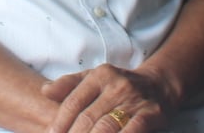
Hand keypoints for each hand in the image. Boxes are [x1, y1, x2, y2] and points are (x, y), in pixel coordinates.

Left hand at [43, 63, 177, 132]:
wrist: (158, 87)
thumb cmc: (118, 86)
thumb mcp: (94, 78)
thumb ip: (69, 84)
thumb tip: (45, 91)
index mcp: (99, 75)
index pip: (73, 102)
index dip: (60, 122)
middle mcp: (116, 86)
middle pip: (88, 117)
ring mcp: (133, 100)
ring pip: (106, 127)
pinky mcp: (150, 115)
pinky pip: (131, 130)